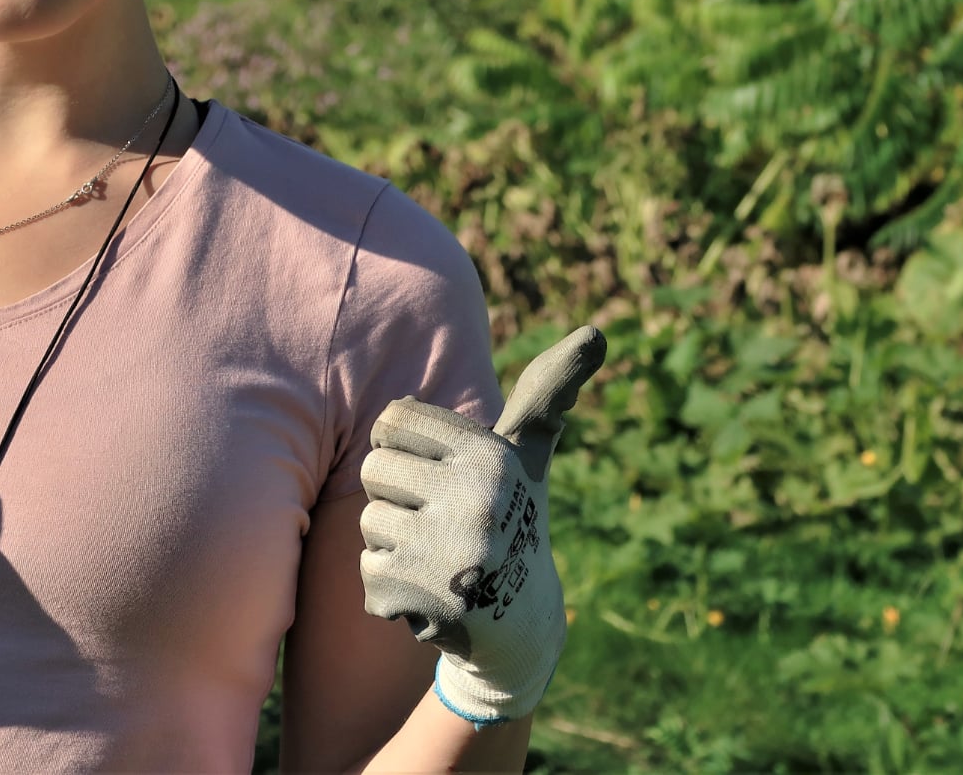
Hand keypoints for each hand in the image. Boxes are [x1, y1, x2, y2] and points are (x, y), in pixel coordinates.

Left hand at [359, 325, 605, 724]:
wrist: (520, 629)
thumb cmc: (513, 521)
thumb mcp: (529, 456)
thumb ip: (545, 394)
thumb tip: (595, 333)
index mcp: (492, 453)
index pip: (392, 421)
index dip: (404, 450)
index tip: (435, 476)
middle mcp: (477, 496)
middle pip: (373, 470)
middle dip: (398, 501)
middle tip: (442, 527)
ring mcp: (451, 548)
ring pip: (368, 523)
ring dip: (394, 548)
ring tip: (439, 562)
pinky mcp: (425, 595)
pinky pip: (367, 573)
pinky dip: (389, 592)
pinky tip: (432, 597)